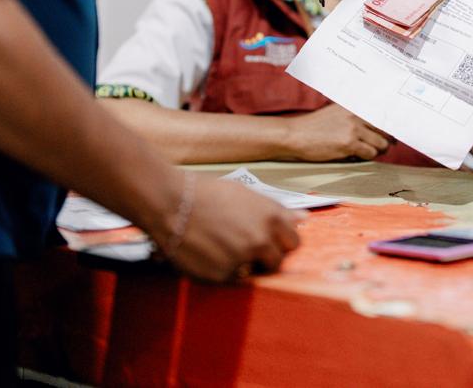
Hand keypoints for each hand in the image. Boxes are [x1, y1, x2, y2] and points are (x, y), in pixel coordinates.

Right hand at [151, 172, 303, 282]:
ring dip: (245, 265)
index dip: (282, 242)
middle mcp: (261, 240)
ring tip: (223, 248)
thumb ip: (276, 210)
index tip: (272, 242)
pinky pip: (232, 279)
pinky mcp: (222, 276)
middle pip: (278, 261)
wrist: (169, 203)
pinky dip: (224, 271)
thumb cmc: (206, 193)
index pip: (294, 242)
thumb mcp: (245, 194)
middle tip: (246, 248)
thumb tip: (303, 219)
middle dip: (266, 257)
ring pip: (255, 273)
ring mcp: (242, 260)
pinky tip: (210, 254)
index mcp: (271, 217)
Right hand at [284, 104, 391, 161]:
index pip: (380, 114)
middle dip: (387, 139)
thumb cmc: (312, 127)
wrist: (295, 135)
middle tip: (386, 145)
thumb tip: (372, 126)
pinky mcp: (349, 143)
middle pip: (384, 128)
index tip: (394, 132)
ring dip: (378, 150)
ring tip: (371, 152)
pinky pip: (370, 153)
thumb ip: (352, 116)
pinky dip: (367, 156)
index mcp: (352, 106)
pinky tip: (359, 156)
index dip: (389, 125)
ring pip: (380, 143)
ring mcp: (353, 129)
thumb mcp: (334, 113)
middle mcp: (355, 115)